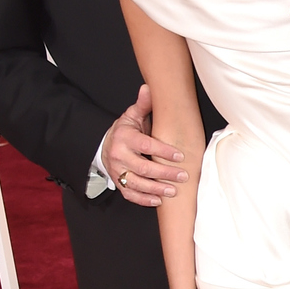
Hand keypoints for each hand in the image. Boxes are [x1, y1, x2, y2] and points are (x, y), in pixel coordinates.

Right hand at [104, 85, 187, 206]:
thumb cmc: (126, 130)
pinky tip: (158, 200)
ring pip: (136, 183)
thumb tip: (149, 88)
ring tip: (174, 191)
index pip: (146, 146)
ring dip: (156, 189)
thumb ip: (143, 105)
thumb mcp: (133, 115)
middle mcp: (118, 156)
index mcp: (124, 137)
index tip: (180, 156)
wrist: (106, 144)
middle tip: (183, 176)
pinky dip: (144, 199)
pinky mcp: (118, 182)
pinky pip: (130, 194)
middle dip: (164, 173)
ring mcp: (117, 171)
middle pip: (142, 168)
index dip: (163, 152)